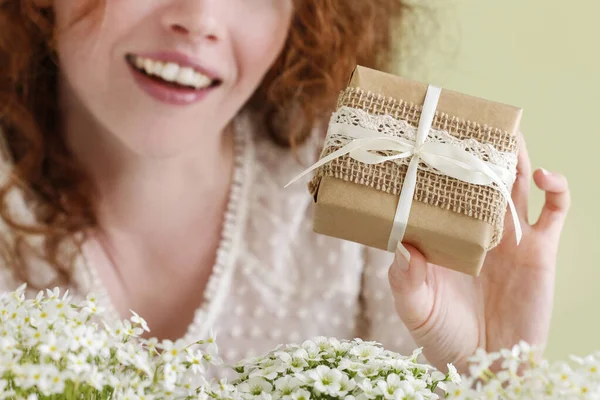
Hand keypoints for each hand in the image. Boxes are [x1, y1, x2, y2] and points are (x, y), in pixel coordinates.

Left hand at [387, 133, 569, 372]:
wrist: (487, 366)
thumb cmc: (444, 338)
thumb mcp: (415, 309)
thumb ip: (405, 280)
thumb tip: (401, 243)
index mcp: (443, 236)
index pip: (439, 190)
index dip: (434, 165)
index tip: (424, 138)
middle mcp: (475, 230)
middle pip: (478, 178)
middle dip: (475, 150)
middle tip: (470, 121)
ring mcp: (509, 237)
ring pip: (515, 184)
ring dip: (514, 156)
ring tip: (508, 132)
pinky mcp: (540, 249)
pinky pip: (556, 210)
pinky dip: (557, 187)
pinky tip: (544, 175)